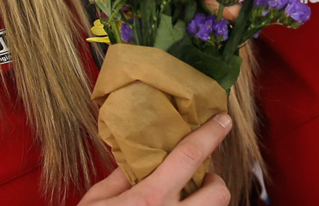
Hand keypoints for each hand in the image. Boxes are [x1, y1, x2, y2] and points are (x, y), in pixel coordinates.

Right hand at [79, 114, 233, 205]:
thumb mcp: (95, 202)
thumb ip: (119, 178)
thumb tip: (137, 157)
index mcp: (149, 199)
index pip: (189, 157)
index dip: (210, 135)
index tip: (223, 120)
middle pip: (218, 193)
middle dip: (215, 182)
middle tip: (198, 181)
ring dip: (206, 204)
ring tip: (187, 202)